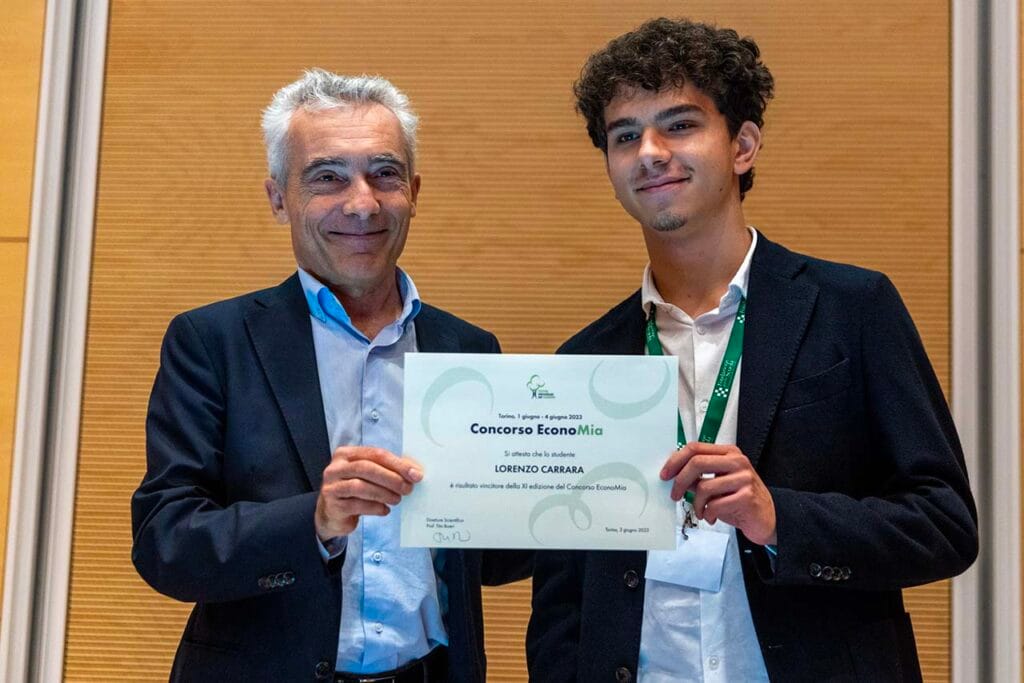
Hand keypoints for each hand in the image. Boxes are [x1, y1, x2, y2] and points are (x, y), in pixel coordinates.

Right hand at [315, 446, 422, 539]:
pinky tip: (385, 510)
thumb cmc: (355, 491)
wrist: (332, 514)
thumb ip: (389, 469)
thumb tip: (415, 472)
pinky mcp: (333, 506)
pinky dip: (375, 508)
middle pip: (366, 468)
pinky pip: (357, 505)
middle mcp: (336, 468)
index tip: (415, 474)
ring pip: (360, 486)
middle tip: (408, 488)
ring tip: (397, 499)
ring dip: (384, 493)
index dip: (397, 463)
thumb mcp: (369, 476)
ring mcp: (332, 487)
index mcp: (346, 454)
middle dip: (391, 478)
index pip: (375, 454)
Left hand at [660, 442, 776, 545]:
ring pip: (704, 487)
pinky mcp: (747, 496)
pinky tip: (711, 517)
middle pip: (697, 463)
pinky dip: (707, 514)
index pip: (695, 448)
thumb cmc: (739, 499)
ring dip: (696, 504)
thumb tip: (673, 474)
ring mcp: (744, 478)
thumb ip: (698, 476)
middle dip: (680, 481)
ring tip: (700, 511)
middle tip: (674, 495)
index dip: (676, 460)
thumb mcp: (717, 483)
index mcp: (728, 453)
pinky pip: (715, 505)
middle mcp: (737, 462)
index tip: (665, 474)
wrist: (768, 517)